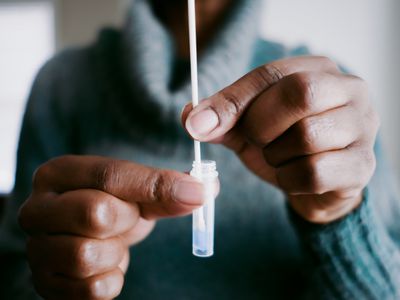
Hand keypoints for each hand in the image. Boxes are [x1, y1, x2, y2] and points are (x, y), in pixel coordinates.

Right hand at [19, 156, 206, 298]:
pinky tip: (107, 265)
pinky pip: (90, 290)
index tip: (194, 193)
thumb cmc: (114, 208)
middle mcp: (36, 208)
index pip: (110, 175)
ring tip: (113, 244)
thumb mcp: (138, 193)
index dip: (156, 186)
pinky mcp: (45, 283)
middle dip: (126, 220)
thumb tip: (204, 189)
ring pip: (85, 255)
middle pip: (95, 213)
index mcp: (59, 173)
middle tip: (127, 219)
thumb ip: (168, 188)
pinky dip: (111, 280)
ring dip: (115, 253)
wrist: (90, 237)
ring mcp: (36, 249)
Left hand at [182, 56, 378, 223]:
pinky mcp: (362, 165)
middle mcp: (349, 90)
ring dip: (276, 156)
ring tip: (278, 159)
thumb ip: (223, 118)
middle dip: (261, 125)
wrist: (318, 184)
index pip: (271, 73)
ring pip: (307, 136)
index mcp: (317, 69)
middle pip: (300, 93)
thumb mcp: (249, 126)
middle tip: (255, 141)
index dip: (232, 100)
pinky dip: (290, 180)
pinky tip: (291, 178)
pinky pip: (315, 172)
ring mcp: (362, 128)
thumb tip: (191, 117)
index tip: (199, 124)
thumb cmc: (285, 145)